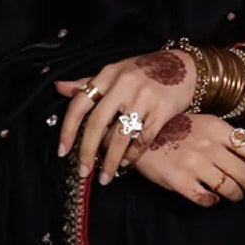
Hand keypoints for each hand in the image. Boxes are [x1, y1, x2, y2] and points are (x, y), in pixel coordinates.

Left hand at [53, 48, 197, 184]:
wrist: (185, 67)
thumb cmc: (146, 71)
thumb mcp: (116, 71)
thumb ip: (88, 82)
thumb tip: (59, 88)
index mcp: (108, 75)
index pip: (80, 104)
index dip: (68, 130)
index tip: (63, 151)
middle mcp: (123, 85)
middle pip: (97, 124)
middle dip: (88, 152)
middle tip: (84, 171)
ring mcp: (144, 98)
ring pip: (120, 136)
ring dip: (110, 161)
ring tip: (105, 176)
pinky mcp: (162, 110)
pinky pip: (143, 139)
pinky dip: (133, 154)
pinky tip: (126, 163)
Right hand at [123, 112, 244, 207]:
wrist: (136, 136)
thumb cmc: (172, 130)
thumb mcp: (202, 123)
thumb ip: (224, 136)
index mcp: (217, 128)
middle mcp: (208, 146)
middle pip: (244, 173)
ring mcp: (194, 164)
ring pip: (229, 188)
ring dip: (236, 196)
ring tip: (235, 197)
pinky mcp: (180, 181)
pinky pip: (207, 198)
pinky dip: (214, 202)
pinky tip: (213, 199)